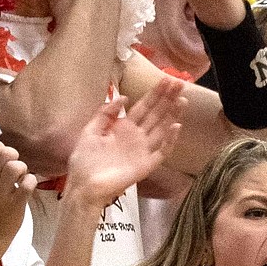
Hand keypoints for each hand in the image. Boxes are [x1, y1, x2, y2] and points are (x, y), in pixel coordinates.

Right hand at [0, 137, 35, 261]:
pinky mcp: (15, 204)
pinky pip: (28, 182)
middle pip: (2, 151)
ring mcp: (0, 193)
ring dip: (22, 169)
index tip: (0, 158)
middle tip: (13, 168)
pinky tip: (26, 187)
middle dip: (13, 155)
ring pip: (14, 166)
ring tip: (20, 178)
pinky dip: (31, 181)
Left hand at [64, 83, 186, 207]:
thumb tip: (124, 98)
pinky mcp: (146, 165)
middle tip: (180, 83)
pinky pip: (162, 151)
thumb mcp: (90, 131)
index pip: (143, 106)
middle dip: (167, 99)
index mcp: (123, 128)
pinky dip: (170, 140)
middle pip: (156, 114)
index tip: (166, 80)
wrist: (83, 186)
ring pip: (162, 129)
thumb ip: (105, 114)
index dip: (155, 94)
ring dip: (172, 114)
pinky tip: (176, 126)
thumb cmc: (84, 161)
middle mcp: (136, 137)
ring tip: (182, 99)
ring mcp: (143, 151)